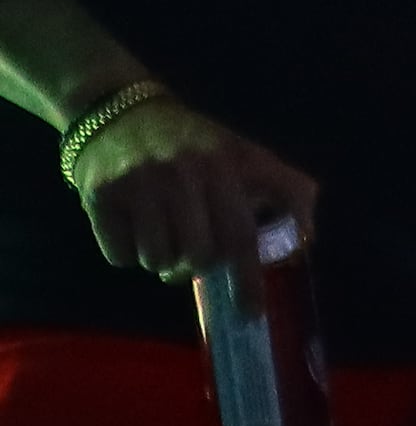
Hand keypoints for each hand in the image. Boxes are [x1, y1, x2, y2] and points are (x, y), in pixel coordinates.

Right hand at [61, 85, 314, 286]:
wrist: (120, 112)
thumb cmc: (196, 145)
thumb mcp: (247, 154)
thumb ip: (286, 190)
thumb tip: (305, 240)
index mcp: (230, 163)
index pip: (243, 233)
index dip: (249, 277)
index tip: (250, 312)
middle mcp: (187, 171)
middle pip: (199, 256)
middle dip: (199, 266)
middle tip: (193, 254)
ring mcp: (142, 182)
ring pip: (158, 261)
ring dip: (162, 260)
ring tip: (163, 232)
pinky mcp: (101, 194)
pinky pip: (121, 256)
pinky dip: (128, 252)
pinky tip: (132, 224)